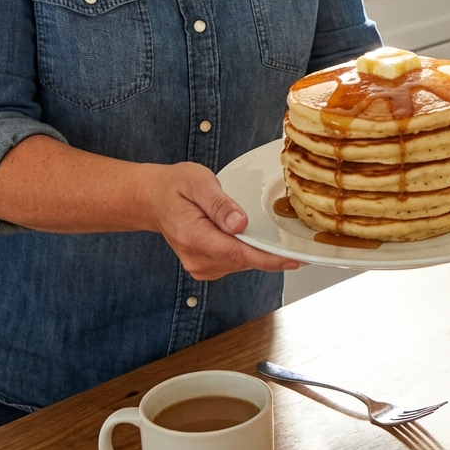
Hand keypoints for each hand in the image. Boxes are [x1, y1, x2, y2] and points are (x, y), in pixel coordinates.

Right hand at [145, 161, 299, 280]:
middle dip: (271, 253)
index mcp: (194, 237)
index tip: (293, 260)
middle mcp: (197, 258)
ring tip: (274, 234)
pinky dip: (249, 252)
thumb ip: (219, 204)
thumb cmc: (175, 186)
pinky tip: (254, 238)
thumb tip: (240, 224)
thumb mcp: (198, 182)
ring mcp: (200, 266)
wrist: (154, 199)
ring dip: (260, 252)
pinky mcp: (206, 267)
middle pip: (243, 260)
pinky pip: (235, 262)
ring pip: (241, 263)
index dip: (268, 259)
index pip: (238, 253)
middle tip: (296, 240)